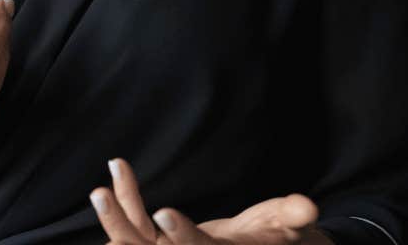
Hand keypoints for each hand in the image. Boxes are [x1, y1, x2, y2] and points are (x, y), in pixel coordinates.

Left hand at [89, 157, 329, 244]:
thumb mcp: (290, 226)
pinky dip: (128, 198)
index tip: (163, 212)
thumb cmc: (279, 236)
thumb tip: (308, 210)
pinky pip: (137, 222)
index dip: (182, 236)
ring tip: (100, 187)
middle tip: (99, 195)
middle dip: (122, 224)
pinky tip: (117, 170)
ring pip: (134, 239)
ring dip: (116, 213)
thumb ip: (293, 216)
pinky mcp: (161, 243)